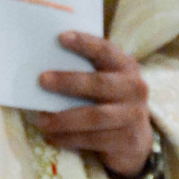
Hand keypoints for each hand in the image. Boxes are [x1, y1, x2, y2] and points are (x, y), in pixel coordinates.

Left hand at [34, 32, 154, 178]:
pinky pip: (94, 139)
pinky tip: (52, 136)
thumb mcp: (104, 78)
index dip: (84, 43)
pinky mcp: (129, 140)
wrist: (136, 137)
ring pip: (95, 116)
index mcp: (125, 66)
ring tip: (41, 120)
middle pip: (99, 84)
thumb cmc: (108, 98)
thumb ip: (84, 68)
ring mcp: (133, 116)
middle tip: (41, 80)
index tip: (60, 37)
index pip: (105, 50)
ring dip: (65, 118)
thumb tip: (41, 61)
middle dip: (68, 82)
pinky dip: (69, 138)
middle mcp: (134, 88)